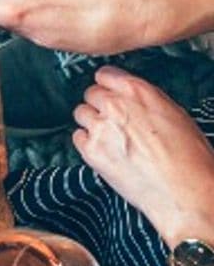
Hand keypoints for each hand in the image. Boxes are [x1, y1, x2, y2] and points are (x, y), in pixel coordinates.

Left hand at [73, 66, 213, 247]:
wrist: (184, 191)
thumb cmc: (189, 158)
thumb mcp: (174, 114)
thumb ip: (145, 102)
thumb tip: (132, 100)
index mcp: (139, 92)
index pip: (105, 74)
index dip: (107, 84)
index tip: (108, 91)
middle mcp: (116, 106)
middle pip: (90, 93)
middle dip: (99, 104)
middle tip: (110, 118)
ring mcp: (100, 128)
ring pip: (80, 113)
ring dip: (91, 122)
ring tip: (108, 136)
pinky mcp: (90, 151)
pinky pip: (76, 138)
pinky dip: (86, 142)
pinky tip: (102, 150)